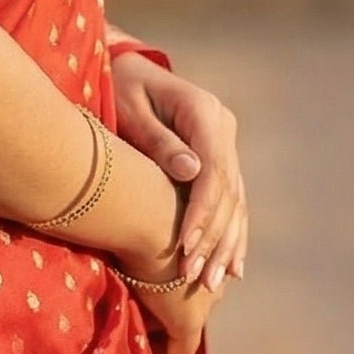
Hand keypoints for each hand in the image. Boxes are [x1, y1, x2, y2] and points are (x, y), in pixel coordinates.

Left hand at [110, 53, 247, 292]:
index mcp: (204, 111)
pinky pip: (232, 201)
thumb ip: (159, 139)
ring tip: (213, 284)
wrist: (126, 69)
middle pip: (228, 192)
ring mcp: (226, 142)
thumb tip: (192, 171)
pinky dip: (232, 235)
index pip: (213, 172)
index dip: (202, 213)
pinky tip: (232, 269)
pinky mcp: (220, 157)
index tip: (185, 248)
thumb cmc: (118, 87)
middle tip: (196, 280)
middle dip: (213, 239)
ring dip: (226, 245)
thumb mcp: (129, 106)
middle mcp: (223, 127)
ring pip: (235, 201)